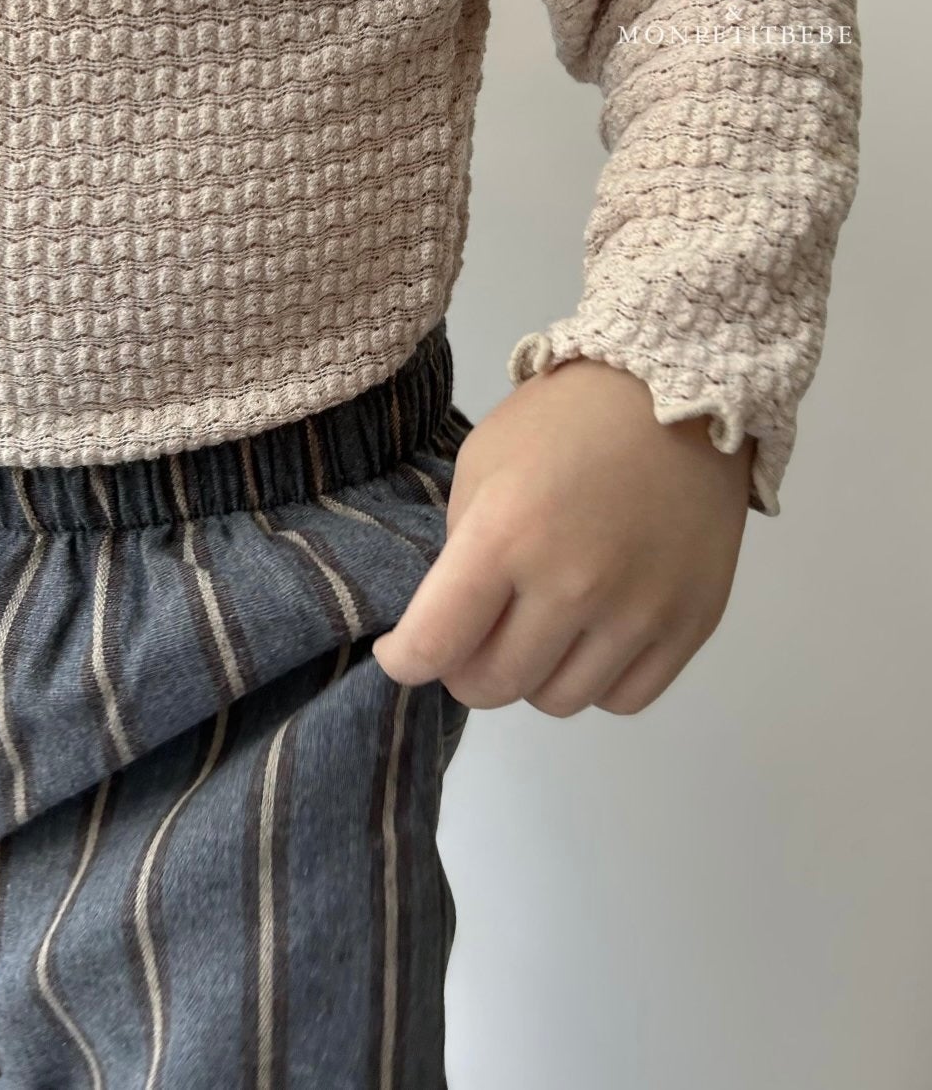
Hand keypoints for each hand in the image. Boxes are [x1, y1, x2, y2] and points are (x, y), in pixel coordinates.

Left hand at [372, 357, 751, 715]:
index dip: (406, 660)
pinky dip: (596, 679)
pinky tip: (592, 636)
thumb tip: (454, 618)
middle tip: (472, 637)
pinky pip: (623, 699)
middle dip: (466, 669)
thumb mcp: (483, 461)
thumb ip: (462, 546)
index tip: (403, 652)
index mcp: (506, 536)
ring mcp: (638, 612)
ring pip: (557, 701)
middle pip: (493, 684)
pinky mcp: (690, 625)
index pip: (435, 645)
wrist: (678, 393)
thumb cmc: (565, 420)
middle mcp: (572, 585)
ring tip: (539, 628)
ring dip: (534, 675)